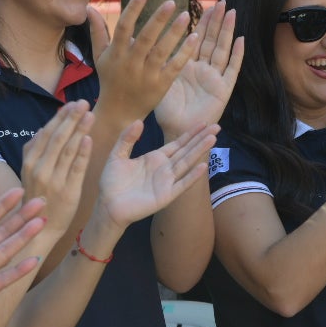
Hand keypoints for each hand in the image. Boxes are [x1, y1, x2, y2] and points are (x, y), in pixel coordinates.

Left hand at [0, 186, 47, 326]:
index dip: (1, 205)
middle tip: (40, 201)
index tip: (18, 191)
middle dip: (20, 217)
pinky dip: (17, 271)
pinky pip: (0, 280)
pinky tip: (33, 260)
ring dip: (23, 237)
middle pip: (1, 232)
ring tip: (42, 222)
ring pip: (5, 251)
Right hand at [20, 101, 93, 243]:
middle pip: (57, 138)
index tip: (72, 103)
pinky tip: (89, 139)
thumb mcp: (31, 171)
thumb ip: (37, 149)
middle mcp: (39, 168)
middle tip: (84, 102)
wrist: (40, 226)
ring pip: (67, 150)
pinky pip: (76, 168)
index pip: (46, 133)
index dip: (60, 117)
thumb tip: (46, 126)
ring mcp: (53, 180)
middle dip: (71, 118)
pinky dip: (82, 153)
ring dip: (79, 130)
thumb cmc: (38, 195)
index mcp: (30, 161)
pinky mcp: (68, 191)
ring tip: (90, 115)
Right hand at [90, 0, 199, 120]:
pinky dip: (184, 53)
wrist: (118, 113)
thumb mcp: (100, 57)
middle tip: (171, 2)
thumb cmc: (110, 81)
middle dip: (158, 19)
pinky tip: (194, 38)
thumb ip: (97, 31)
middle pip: (145, 38)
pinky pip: (174, 67)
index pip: (124, 27)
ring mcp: (146, 76)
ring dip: (174, 33)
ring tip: (185, 15)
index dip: (134, 8)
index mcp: (116, 54)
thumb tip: (89, 8)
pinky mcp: (161, 86)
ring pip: (161, 51)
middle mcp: (131, 63)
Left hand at [96, 120, 219, 228]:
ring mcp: (167, 182)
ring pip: (186, 163)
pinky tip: (203, 166)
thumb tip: (139, 121)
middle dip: (200, 139)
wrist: (108, 205)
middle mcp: (164, 169)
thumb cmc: (112, 182)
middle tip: (217, 127)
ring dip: (199, 151)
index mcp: (155, 158)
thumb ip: (127, 139)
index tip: (203, 122)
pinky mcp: (166, 195)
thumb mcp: (117, 155)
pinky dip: (192, 176)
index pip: (177, 143)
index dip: (190, 133)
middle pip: (186, 151)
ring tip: (213, 139)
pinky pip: (182, 184)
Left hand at [154, 0, 243, 136]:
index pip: (197, 39)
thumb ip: (155, 60)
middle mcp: (203, 70)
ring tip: (232, 13)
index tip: (205, 5)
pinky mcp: (223, 90)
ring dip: (228, 32)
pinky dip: (237, 56)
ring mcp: (214, 78)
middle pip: (213, 40)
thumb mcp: (159, 80)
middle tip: (222, 2)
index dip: (202, 23)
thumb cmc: (166, 111)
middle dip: (217, 22)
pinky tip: (241, 41)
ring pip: (223, 50)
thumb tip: (137, 39)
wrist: (176, 131)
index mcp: (188, 66)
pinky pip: (231, 70)